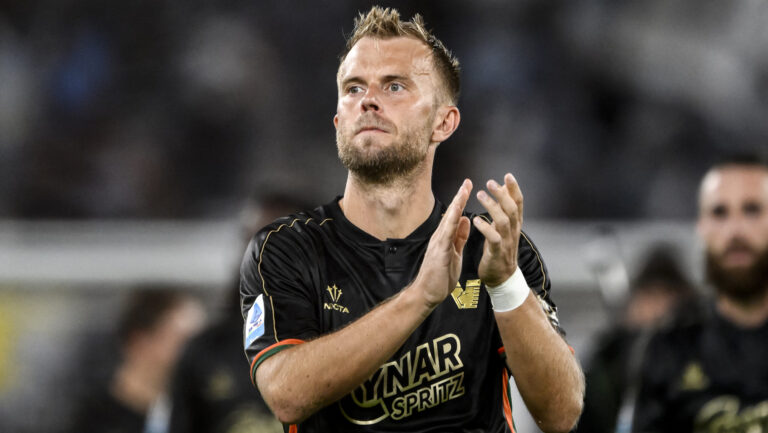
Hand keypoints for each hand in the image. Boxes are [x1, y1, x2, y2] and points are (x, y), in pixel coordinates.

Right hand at [413, 179, 471, 307]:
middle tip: (467, 182)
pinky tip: (457, 212)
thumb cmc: (439, 276)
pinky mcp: (439, 251)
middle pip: (451, 213)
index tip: (469, 187)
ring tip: (463, 191)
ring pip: (448, 219)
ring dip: (456, 204)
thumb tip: (465, 220)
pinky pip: (446, 234)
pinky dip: (451, 221)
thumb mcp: (454, 253)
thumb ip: (459, 237)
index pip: (455, 216)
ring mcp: (438, 243)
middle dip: (460, 197)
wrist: (427, 293)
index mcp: (445, 238)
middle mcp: (440, 237)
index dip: (462, 201)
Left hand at [473, 173, 523, 286]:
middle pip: (511, 209)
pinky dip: (486, 227)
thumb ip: (504, 210)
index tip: (508, 175)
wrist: (501, 277)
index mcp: (514, 224)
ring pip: (503, 221)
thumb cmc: (500, 249)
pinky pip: (493, 238)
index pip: (518, 203)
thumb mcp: (504, 228)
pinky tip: (476, 219)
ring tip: (480, 194)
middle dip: (502, 194)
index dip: (514, 189)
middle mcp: (513, 231)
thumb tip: (505, 190)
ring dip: (492, 206)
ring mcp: (506, 242)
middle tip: (490, 182)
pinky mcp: (496, 253)